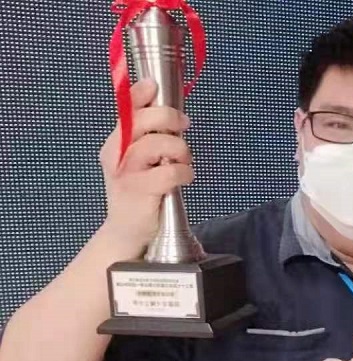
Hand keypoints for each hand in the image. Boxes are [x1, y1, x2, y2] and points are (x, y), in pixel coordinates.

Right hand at [99, 79, 193, 250]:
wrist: (127, 231)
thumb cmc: (139, 192)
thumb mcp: (140, 161)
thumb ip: (150, 139)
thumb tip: (174, 116)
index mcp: (116, 142)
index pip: (125, 109)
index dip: (140, 93)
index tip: (156, 87)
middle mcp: (117, 153)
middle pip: (142, 121)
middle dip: (169, 118)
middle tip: (184, 126)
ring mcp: (126, 172)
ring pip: (156, 145)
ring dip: (180, 149)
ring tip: (184, 160)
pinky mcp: (139, 191)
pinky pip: (168, 173)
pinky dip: (183, 172)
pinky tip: (185, 177)